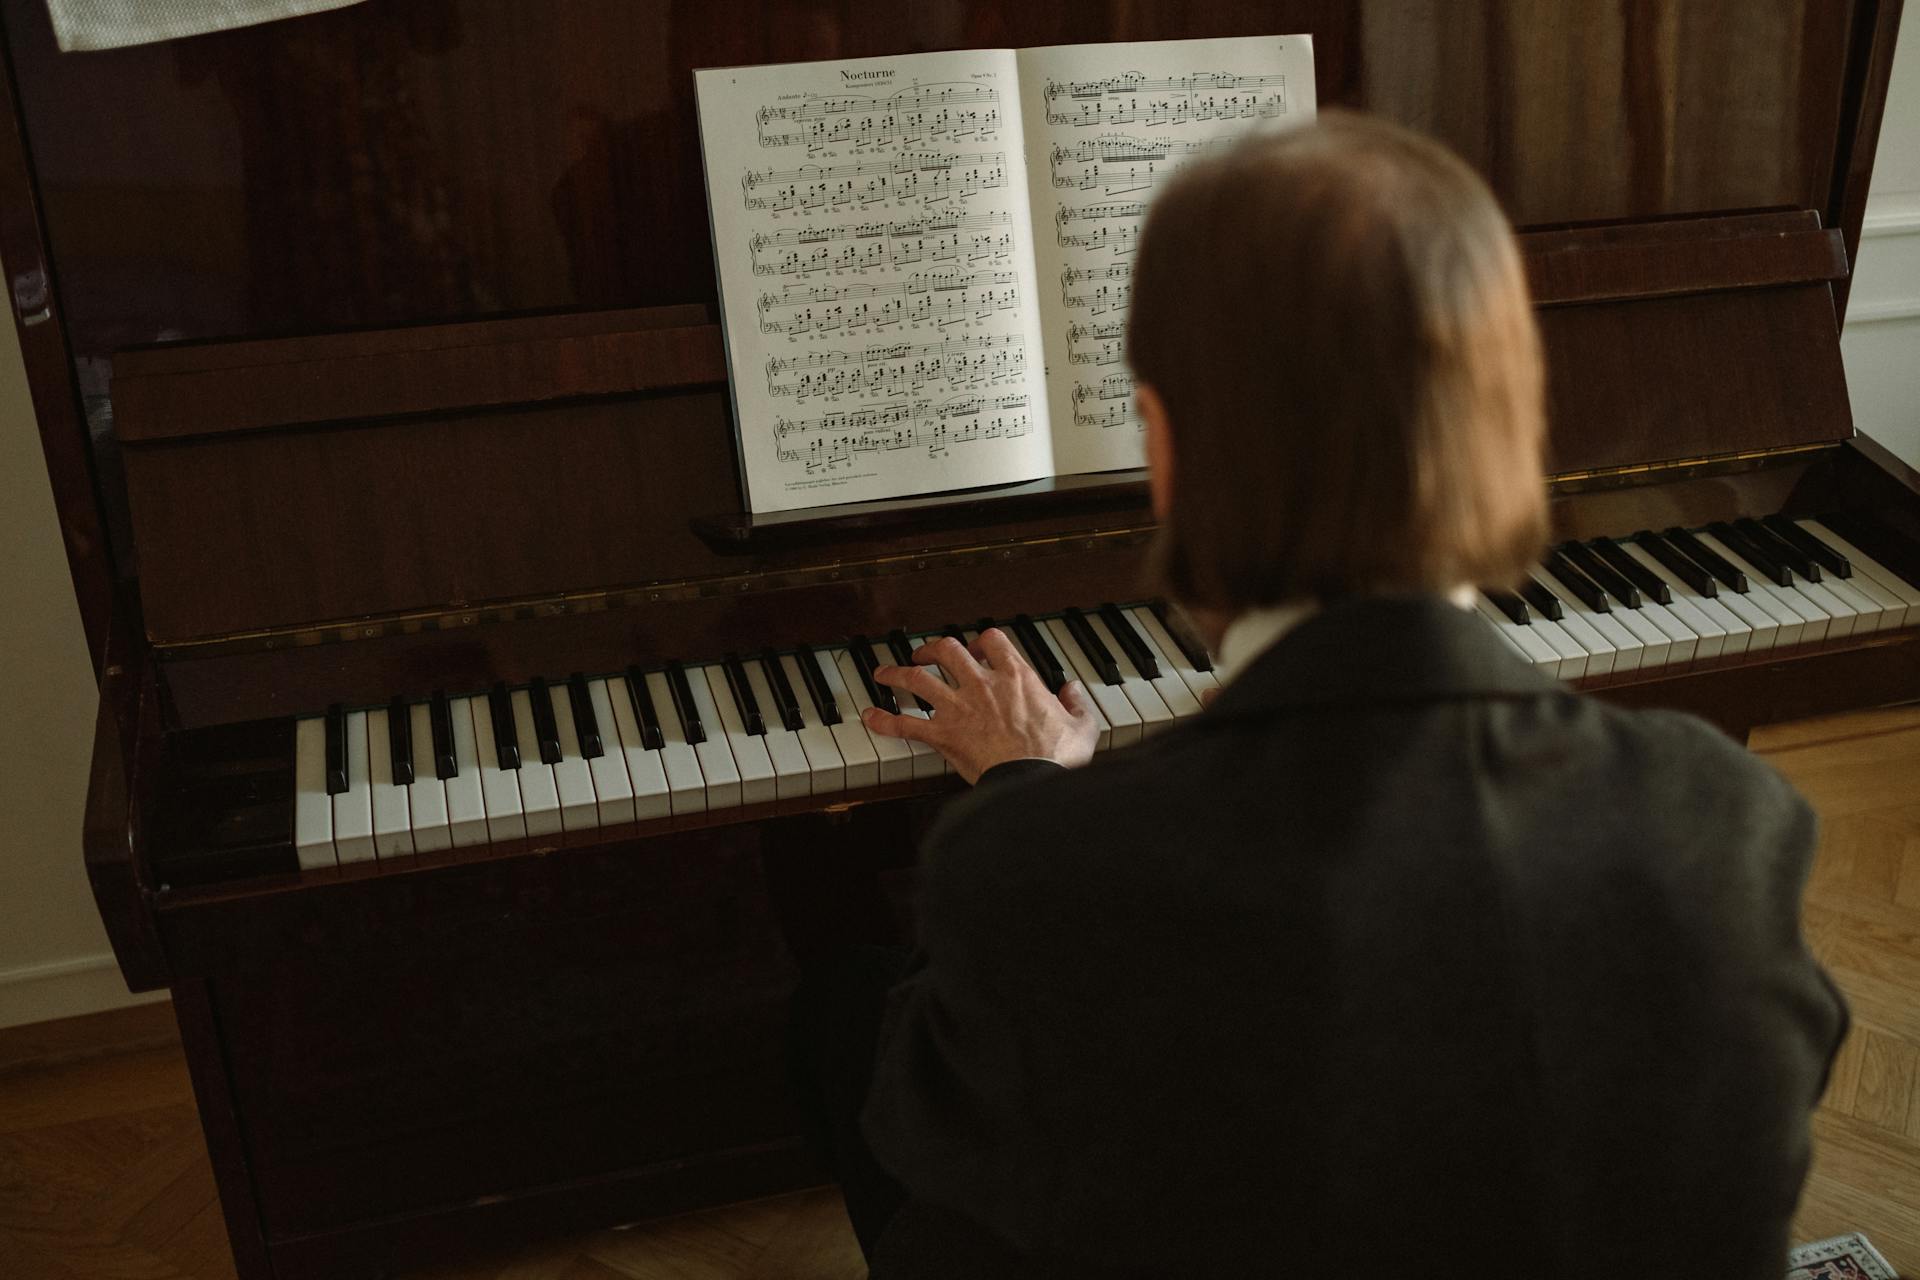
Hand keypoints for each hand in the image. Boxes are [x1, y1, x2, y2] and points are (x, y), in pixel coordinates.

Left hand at [862, 628, 1100, 783]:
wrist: (1032, 782)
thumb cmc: (1056, 757)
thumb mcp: (1081, 726)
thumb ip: (1076, 704)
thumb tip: (1072, 691)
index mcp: (1017, 678)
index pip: (992, 641)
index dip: (980, 640)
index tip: (977, 647)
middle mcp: (982, 685)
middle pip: (947, 650)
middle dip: (931, 649)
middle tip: (923, 654)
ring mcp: (958, 708)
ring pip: (917, 679)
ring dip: (896, 674)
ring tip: (884, 673)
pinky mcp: (942, 735)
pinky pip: (905, 724)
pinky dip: (884, 720)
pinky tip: (871, 717)